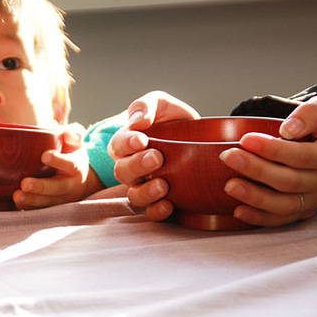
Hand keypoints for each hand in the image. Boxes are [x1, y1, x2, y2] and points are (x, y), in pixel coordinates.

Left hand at [13, 123, 102, 208]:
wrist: (81, 182)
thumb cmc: (71, 156)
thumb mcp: (75, 143)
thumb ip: (73, 133)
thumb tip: (65, 132)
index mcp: (76, 168)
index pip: (70, 164)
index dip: (59, 161)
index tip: (45, 156)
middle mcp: (70, 186)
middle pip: (58, 188)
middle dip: (41, 187)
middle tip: (25, 183)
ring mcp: (61, 200)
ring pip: (48, 203)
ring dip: (32, 201)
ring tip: (17, 196)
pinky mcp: (51, 207)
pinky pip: (40, 211)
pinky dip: (28, 209)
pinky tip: (16, 203)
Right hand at [108, 90, 199, 219]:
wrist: (197, 139)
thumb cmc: (172, 119)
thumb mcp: (161, 104)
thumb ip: (146, 106)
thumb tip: (138, 121)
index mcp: (126, 143)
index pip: (118, 145)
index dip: (127, 144)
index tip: (142, 140)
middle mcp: (131, 167)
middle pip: (122, 172)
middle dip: (138, 166)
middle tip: (157, 158)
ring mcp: (144, 186)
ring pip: (134, 195)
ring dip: (146, 192)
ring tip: (163, 185)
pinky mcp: (160, 201)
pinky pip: (151, 212)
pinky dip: (157, 211)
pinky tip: (169, 205)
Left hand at [220, 95, 316, 226]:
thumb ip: (309, 113)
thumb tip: (288, 129)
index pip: (302, 156)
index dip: (272, 149)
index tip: (245, 139)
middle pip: (289, 181)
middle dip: (256, 170)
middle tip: (227, 156)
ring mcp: (314, 200)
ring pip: (284, 205)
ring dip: (254, 197)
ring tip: (229, 185)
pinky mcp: (301, 211)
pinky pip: (280, 220)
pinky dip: (259, 218)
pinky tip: (238, 211)